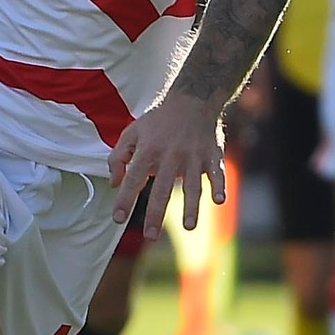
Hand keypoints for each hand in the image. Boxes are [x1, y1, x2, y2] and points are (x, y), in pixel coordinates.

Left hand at [110, 91, 225, 237]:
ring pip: (192, 186)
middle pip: (162, 189)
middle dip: (156, 214)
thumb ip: (119, 156)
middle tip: (150, 235)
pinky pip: (217, 173)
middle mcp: (171, 155)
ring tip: (188, 227)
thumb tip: (114, 183)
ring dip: (190, 207)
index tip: (118, 218)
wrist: (193, 98)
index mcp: (149, 150)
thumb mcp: (132, 132)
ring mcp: (193, 156)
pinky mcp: (212, 155)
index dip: (125, 199)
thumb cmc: (159, 120)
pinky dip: (219, 186)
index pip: (134, 179)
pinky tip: (219, 201)